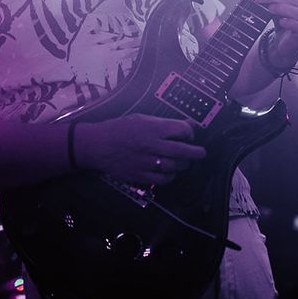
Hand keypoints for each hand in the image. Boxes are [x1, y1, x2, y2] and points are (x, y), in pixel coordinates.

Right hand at [74, 113, 205, 185]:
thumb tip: (186, 123)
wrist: (98, 145)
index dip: (189, 133)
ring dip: (183, 164)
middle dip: (197, 152)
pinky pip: (164, 179)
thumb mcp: (141, 119)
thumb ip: (163, 123)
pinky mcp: (141, 176)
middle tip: (200, 153)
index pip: (182, 131)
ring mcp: (148, 162)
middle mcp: (153, 146)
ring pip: (176, 166)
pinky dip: (171, 176)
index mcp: (153, 129)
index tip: (188, 135)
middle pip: (184, 151)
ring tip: (182, 162)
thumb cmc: (119, 129)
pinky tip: (169, 172)